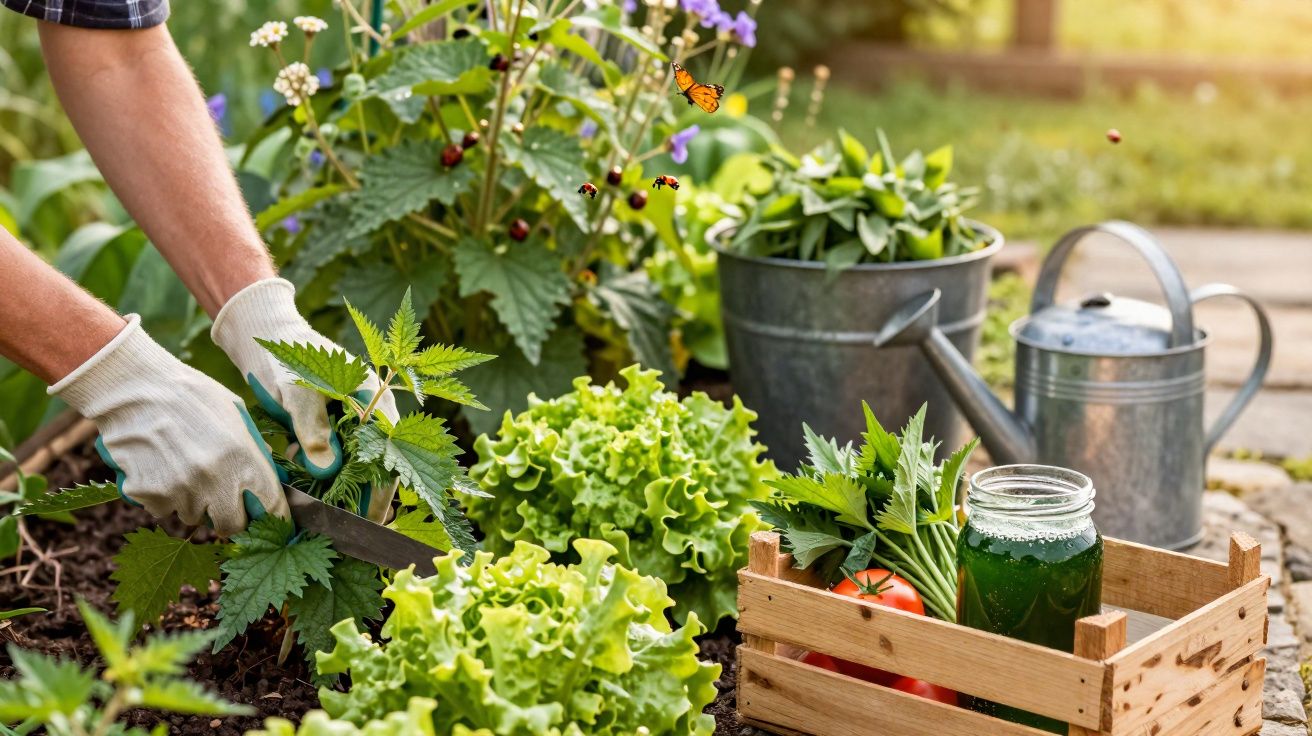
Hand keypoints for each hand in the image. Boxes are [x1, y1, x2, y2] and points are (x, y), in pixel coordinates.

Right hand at [50, 316, 286, 535]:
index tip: (263, 517)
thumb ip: (254, 449)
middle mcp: (214, 480)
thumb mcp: (235, 414)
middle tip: (219, 501)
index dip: (268, 517)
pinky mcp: (147, 493)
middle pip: (230, 526)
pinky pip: (160, 509)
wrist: (136, 387)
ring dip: (192, 503)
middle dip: (228, 517)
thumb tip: (269, 474)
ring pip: (192, 517)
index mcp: (243, 459)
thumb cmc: (190, 395)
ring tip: (182, 469)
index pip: (269, 509)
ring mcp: (179, 490)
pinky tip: (158, 468)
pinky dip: (161, 497)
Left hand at [211, 278, 399, 520]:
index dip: (381, 493)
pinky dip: (322, 480)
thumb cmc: (285, 356)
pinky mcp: (331, 427)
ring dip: (342, 494)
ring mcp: (351, 421)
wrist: (265, 333)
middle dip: (364, 501)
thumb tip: (327, 470)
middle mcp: (370, 413)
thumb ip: (314, 429)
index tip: (368, 523)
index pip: (389, 456)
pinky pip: (334, 460)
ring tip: (327, 525)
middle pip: (377, 467)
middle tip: (349, 535)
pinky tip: (306, 497)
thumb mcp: (299, 391)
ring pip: (355, 467)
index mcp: (375, 401)